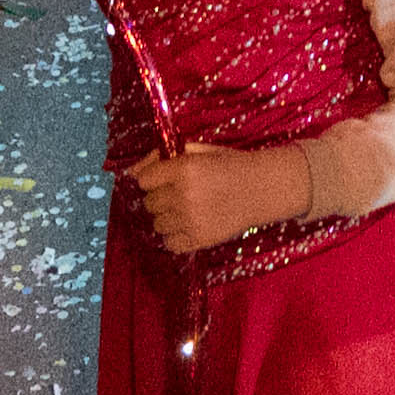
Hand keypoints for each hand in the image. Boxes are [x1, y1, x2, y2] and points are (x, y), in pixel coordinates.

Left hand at [126, 144, 302, 253]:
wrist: (264, 188)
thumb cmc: (230, 165)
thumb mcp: (199, 151)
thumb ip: (162, 157)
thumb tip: (130, 173)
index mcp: (183, 168)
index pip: (144, 180)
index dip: (154, 179)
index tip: (167, 179)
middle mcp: (183, 194)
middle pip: (149, 203)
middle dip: (161, 198)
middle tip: (181, 194)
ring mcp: (190, 219)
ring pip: (157, 224)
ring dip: (167, 217)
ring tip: (188, 210)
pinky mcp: (199, 239)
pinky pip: (169, 244)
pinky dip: (176, 236)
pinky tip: (190, 225)